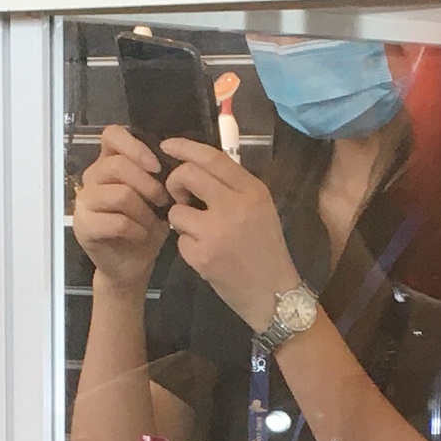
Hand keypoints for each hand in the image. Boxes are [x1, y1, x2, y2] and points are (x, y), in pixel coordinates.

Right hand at [72, 125, 171, 294]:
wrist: (132, 264)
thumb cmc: (145, 226)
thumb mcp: (157, 197)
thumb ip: (158, 176)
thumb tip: (174, 162)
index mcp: (109, 162)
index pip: (112, 135)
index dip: (135, 147)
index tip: (156, 167)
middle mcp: (92, 178)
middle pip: (117, 166)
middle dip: (148, 184)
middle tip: (163, 201)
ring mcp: (84, 202)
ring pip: (120, 194)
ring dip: (144, 210)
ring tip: (152, 222)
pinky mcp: (84, 226)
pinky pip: (117, 221)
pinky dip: (136, 230)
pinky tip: (141, 235)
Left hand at [158, 139, 303, 330]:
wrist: (273, 295)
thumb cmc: (266, 250)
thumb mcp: (260, 209)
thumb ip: (234, 187)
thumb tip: (198, 165)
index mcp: (253, 191)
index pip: (213, 158)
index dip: (185, 147)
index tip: (167, 145)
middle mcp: (235, 206)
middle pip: (187, 175)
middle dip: (175, 182)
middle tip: (180, 195)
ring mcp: (217, 231)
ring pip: (177, 210)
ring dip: (181, 219)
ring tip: (199, 232)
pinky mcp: (202, 255)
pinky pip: (179, 239)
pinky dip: (187, 245)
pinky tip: (205, 254)